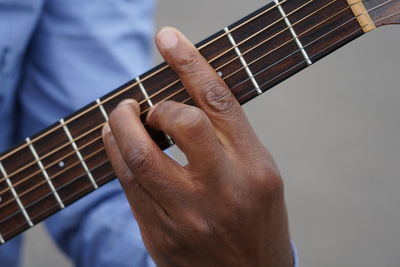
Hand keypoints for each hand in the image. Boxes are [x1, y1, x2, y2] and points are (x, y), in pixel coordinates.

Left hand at [102, 27, 292, 266]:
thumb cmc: (256, 220)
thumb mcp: (259, 174)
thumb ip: (227, 139)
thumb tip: (182, 101)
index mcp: (256, 170)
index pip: (219, 103)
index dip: (191, 63)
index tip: (168, 39)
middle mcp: (224, 191)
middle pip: (180, 123)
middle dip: (154, 105)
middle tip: (142, 104)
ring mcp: (189, 217)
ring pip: (140, 157)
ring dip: (120, 126)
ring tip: (121, 115)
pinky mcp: (160, 236)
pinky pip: (129, 185)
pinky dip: (117, 155)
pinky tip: (117, 144)